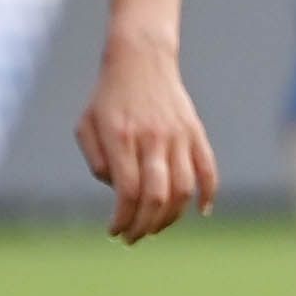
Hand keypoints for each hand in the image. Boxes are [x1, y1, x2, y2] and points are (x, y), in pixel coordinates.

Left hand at [77, 33, 218, 243]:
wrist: (141, 57)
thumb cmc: (108, 96)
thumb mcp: (86, 125)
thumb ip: (96, 161)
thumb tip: (118, 192)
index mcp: (121, 136)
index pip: (127, 191)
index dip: (122, 218)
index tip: (114, 231)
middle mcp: (152, 137)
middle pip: (156, 195)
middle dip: (144, 225)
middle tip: (133, 237)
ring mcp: (177, 135)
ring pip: (183, 188)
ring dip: (171, 217)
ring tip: (157, 227)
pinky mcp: (195, 131)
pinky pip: (208, 168)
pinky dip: (208, 194)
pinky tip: (201, 212)